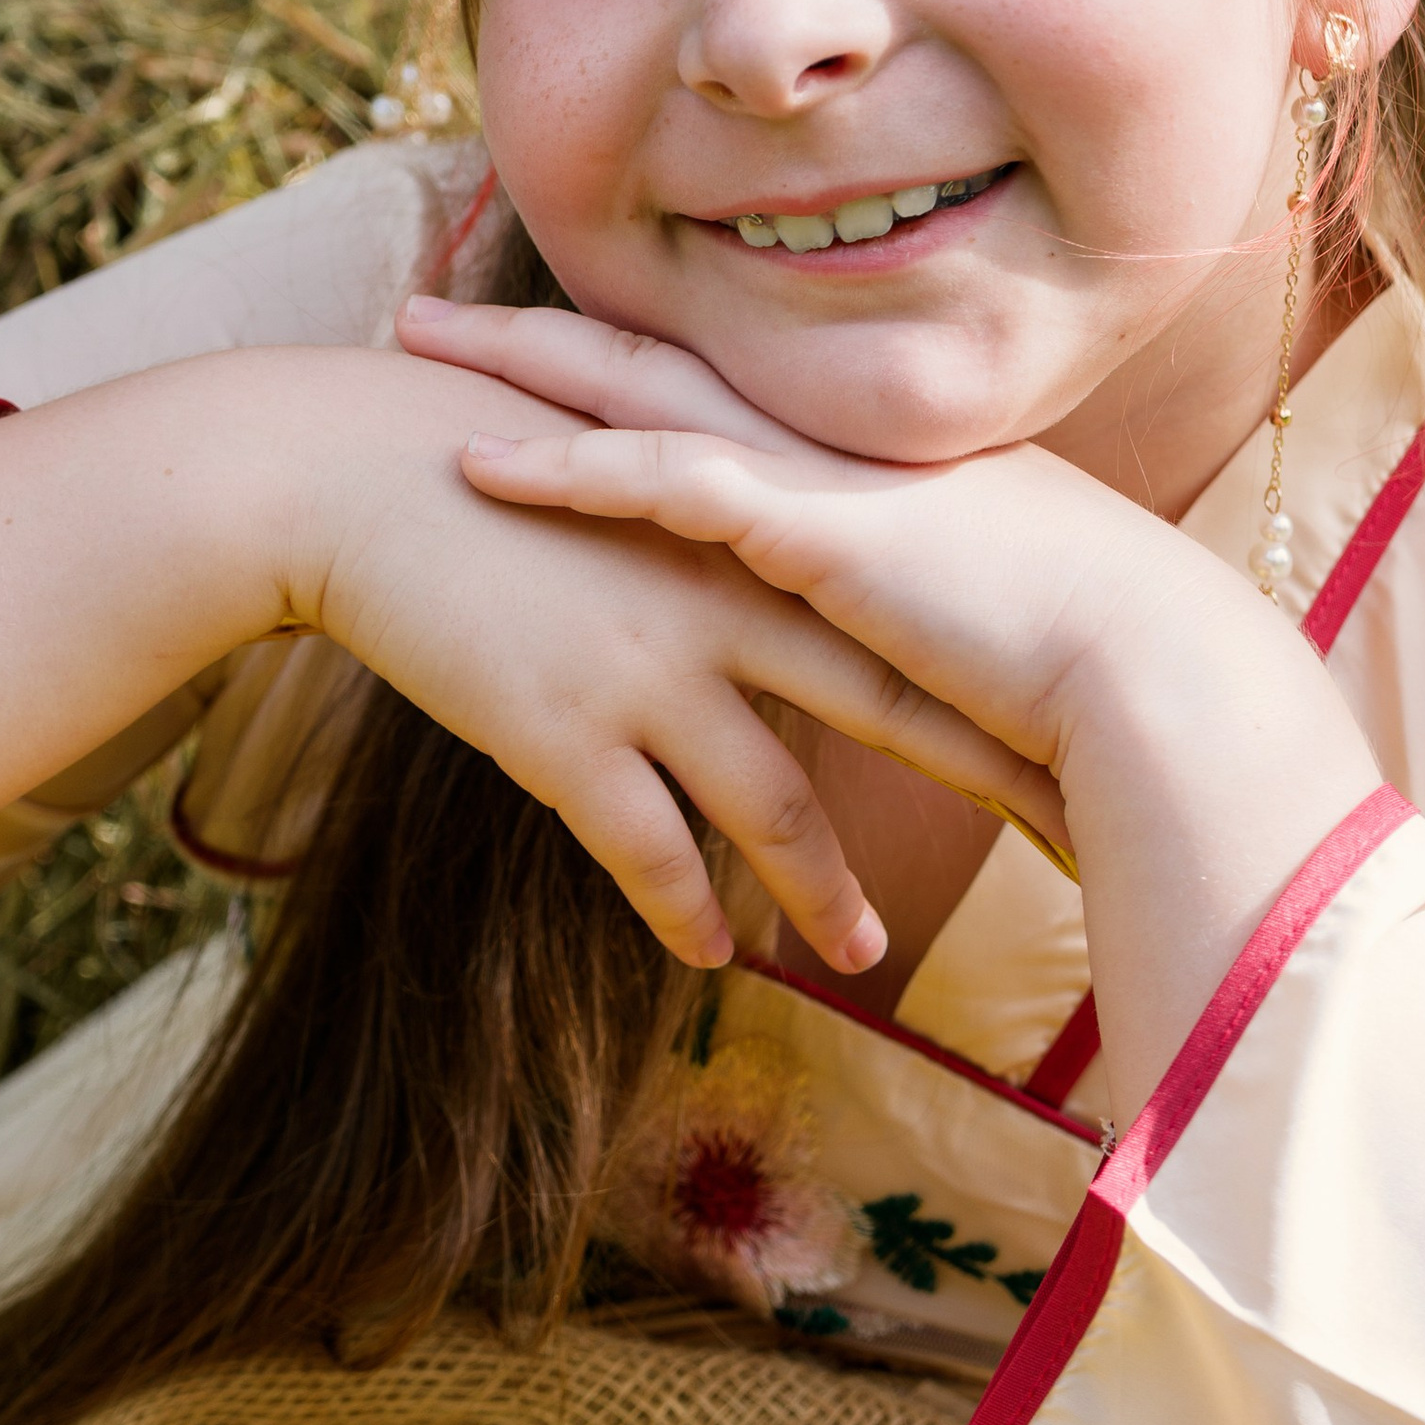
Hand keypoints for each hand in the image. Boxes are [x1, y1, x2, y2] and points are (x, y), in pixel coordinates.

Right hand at [299, 340, 1067, 972]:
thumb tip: (777, 590)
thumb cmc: (488, 468)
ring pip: (774, 806)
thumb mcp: (627, 488)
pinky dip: (688, 911)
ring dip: (824, 892)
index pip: (897, 611)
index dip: (987, 665)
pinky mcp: (565, 731)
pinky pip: (650, 852)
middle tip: (1062, 845)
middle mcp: (723, 602)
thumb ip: (715, 544)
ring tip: (863, 953)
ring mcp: (648, 670)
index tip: (1068, 714)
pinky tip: (711, 955)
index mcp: (749, 533)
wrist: (357, 475)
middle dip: (978, 780)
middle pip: (883, 707)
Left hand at [398, 295, 1146, 780]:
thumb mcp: (958, 621)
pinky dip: (566, 467)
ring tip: (414, 342)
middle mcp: (832, 438)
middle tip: (426, 309)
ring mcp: (821, 473)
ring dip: (516, 368)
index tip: (528, 338)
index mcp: (862, 451)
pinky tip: (480, 463)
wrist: (1147, 674)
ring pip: (638, 393)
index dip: (615, 355)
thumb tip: (851, 636)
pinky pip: (660, 481)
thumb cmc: (1073, 666)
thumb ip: (885, 610)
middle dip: (532, 332)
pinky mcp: (812, 529)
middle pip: (653, 358)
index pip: (714, 382)